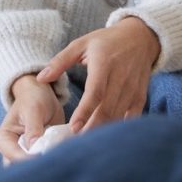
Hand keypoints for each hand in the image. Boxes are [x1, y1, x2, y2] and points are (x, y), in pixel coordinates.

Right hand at [0, 74, 65, 163]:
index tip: (48, 156)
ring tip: (59, 156)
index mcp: (3, 140)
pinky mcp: (37, 158)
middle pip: (21, 169)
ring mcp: (24, 157)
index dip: (31, 159)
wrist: (41, 96)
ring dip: (46, 166)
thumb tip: (33, 147)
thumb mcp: (33, 108)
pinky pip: (43, 166)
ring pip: (33, 171)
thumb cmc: (33, 99)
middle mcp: (10, 152)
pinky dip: (52, 163)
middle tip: (55, 159)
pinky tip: (62, 156)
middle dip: (38, 166)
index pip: (15, 156)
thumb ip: (33, 127)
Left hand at [37, 17, 159, 132]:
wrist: (140, 37)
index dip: (85, 112)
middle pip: (107, 110)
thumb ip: (60, 61)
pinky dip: (120, 128)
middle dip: (91, 129)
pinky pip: (132, 117)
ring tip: (86, 144)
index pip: (95, 93)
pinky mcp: (140, 96)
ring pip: (118, 116)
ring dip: (103, 131)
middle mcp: (121, 78)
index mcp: (104, 64)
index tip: (73, 128)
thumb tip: (41, 78)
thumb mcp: (81, 44)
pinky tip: (107, 138)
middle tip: (75, 144)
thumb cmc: (106, 41)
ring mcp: (133, 88)